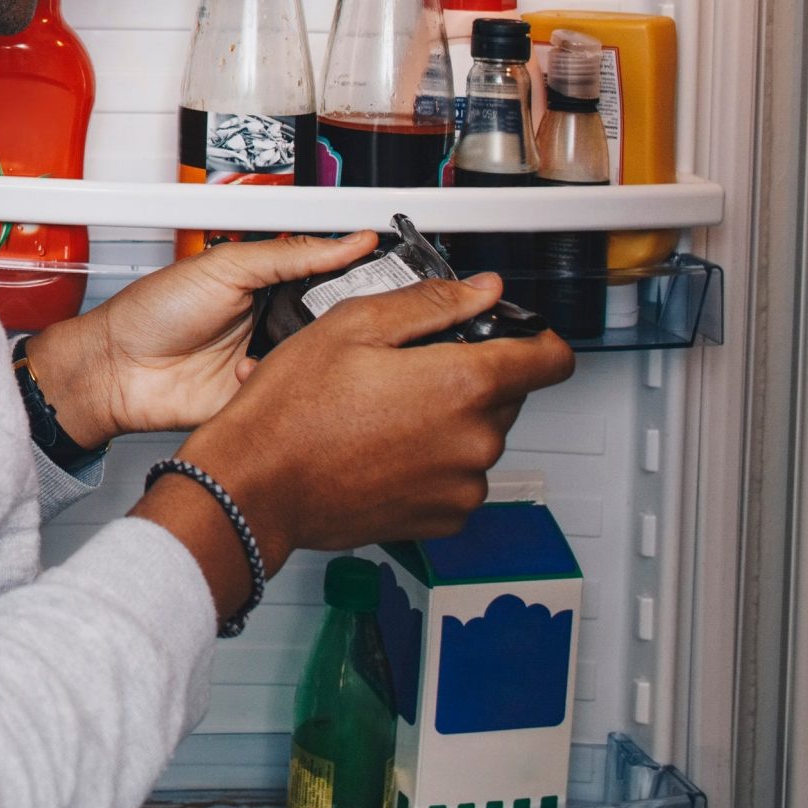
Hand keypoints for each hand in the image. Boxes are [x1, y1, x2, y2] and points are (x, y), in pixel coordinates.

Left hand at [23, 232, 380, 447]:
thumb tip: (349, 240)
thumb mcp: (226, 266)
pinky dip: (288, 386)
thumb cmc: (153, 311)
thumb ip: (290, 253)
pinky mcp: (262, 399)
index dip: (358, 276)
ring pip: (321, 360)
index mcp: (269, 283)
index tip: (391, 273)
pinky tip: (261, 374)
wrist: (118, 369)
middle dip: (340, 320)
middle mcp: (274, 322)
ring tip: (295, 344)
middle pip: (334, 321)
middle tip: (344, 315)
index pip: (330, 276)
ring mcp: (269, 362)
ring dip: (313, 354)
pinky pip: (296, 395)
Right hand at [134, 272, 575, 618]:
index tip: (515, 334)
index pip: (551, 359)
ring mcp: (461, 485)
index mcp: (463, 384)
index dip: (535, 338)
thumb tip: (481, 290)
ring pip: (480, 436)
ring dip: (451, 420)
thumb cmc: (292, 410)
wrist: (257, 486)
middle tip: (410, 368)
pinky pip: (459, 477)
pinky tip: (385, 446)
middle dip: (471, 375)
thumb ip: (433, 303)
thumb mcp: (355, 326)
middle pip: (508, 394)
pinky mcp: (441, 518)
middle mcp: (474, 440)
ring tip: (386, 411)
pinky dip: (435, 460)